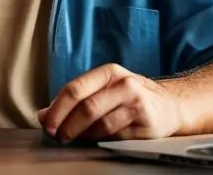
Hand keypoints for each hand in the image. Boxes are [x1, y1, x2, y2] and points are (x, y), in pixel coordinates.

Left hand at [37, 63, 182, 143]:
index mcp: (109, 72)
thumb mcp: (103, 90)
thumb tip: (42, 114)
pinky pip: (116, 136)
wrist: (170, 106)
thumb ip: (74, 100)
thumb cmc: (129, 98)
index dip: (57, 108)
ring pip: (101, 124)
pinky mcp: (146, 123)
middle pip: (87, 107)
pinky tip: (94, 140)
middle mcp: (124, 84)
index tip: (46, 123)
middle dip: (67, 124)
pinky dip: (100, 140)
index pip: (75, 88)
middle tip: (57, 135)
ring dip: (82, 135)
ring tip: (73, 138)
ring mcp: (136, 103)